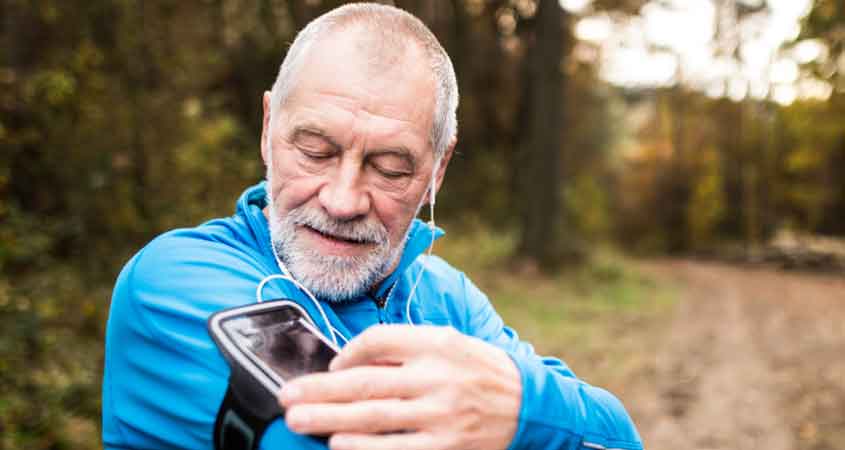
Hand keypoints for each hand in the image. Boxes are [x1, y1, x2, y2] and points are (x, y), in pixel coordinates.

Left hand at [278, 325, 521, 449]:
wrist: (526, 403)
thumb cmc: (477, 369)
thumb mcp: (448, 343)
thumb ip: (404, 348)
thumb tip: (351, 362)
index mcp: (436, 344)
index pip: (379, 341)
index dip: (347, 354)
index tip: (330, 366)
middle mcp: (436, 377)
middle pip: (367, 383)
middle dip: (321, 391)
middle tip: (287, 396)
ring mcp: (440, 415)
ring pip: (374, 417)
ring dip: (330, 419)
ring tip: (300, 420)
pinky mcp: (445, 446)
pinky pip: (397, 449)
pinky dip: (365, 448)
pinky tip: (338, 444)